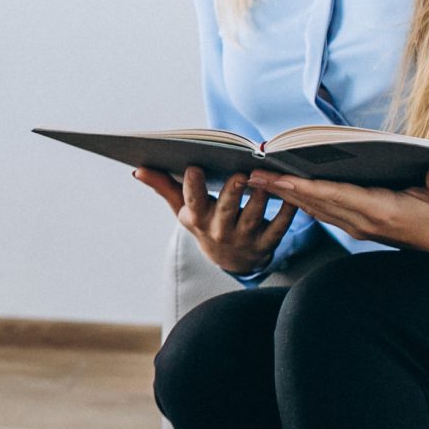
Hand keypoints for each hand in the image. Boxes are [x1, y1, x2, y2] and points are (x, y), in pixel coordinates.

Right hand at [136, 165, 298, 275]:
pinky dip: (287, 212)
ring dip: (262, 197)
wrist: (230, 261)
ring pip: (254, 215)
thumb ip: (164, 187)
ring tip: (267, 177)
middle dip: (233, 192)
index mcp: (197, 219)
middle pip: (227, 209)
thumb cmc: (205, 224)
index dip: (192, 187)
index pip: (192, 202)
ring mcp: (244, 238)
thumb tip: (138, 170)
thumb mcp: (183, 211)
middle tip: (239, 173)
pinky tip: (290, 196)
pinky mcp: (266, 243)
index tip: (193, 167)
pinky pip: (279, 227)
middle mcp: (220, 230)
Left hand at [246, 165, 428, 258]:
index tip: (276, 177)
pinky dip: (304, 202)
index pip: (333, 195)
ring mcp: (361, 227)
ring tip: (260, 180)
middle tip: (251, 174)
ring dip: (287, 195)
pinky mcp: (363, 227)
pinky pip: (327, 213)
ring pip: (316, 209)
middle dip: (281, 189)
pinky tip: (287, 192)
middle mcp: (365, 221)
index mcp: (382, 211)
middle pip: (315, 203)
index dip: (302, 187)